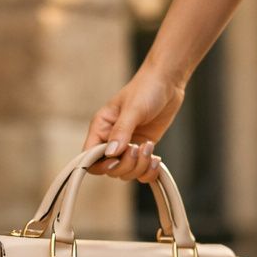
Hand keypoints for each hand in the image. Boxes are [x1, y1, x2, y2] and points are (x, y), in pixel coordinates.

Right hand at [83, 67, 185, 182]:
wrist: (167, 83)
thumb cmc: (146, 89)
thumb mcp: (133, 109)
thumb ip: (121, 131)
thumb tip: (111, 154)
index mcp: (101, 128)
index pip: (89, 157)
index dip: (101, 164)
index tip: (117, 158)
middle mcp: (111, 140)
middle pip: (110, 170)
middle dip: (126, 164)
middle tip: (139, 148)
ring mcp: (127, 147)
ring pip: (127, 173)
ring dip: (140, 167)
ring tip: (150, 147)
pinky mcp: (143, 150)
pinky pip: (142, 172)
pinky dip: (150, 171)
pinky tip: (157, 159)